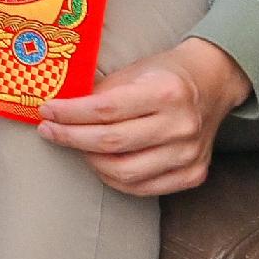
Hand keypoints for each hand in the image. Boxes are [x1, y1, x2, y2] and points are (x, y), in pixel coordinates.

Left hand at [36, 37, 252, 195]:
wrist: (212, 84)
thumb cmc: (165, 75)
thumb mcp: (134, 70)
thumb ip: (101, 92)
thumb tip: (58, 110)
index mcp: (166, 92)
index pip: (106, 110)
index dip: (70, 114)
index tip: (46, 111)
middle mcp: (181, 125)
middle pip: (111, 142)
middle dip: (71, 138)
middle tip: (49, 131)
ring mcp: (189, 154)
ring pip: (124, 172)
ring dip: (89, 161)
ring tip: (75, 145)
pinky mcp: (193, 174)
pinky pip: (142, 187)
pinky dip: (114, 178)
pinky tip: (99, 162)